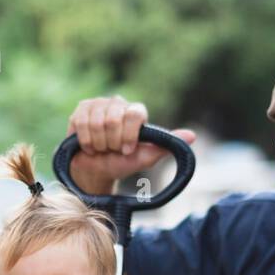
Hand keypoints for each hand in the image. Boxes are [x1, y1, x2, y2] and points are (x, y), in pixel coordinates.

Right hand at [67, 96, 195, 193]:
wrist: (95, 171)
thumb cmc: (120, 163)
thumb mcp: (144, 159)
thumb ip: (164, 146)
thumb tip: (192, 136)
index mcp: (136, 112)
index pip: (134, 114)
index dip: (128, 135)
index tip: (126, 150)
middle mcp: (118, 103)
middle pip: (113, 119)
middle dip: (111, 142)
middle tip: (112, 150)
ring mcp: (99, 104)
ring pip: (96, 121)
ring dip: (98, 143)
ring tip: (101, 148)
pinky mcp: (82, 108)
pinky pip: (81, 122)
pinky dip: (85, 140)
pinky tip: (89, 145)